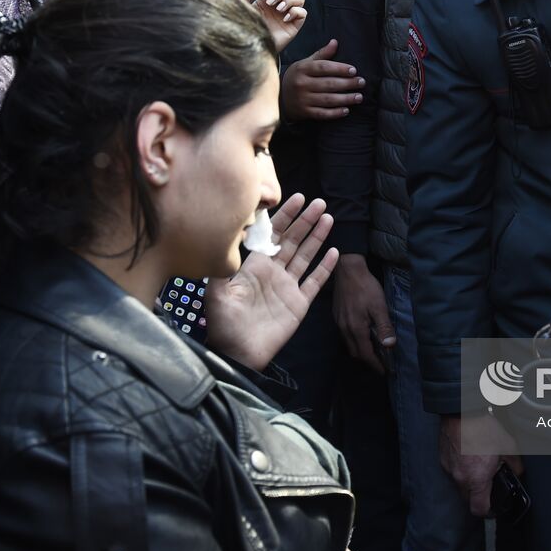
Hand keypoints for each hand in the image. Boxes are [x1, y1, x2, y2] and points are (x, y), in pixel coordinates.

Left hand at [204, 195, 338, 371]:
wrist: (237, 353)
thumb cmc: (223, 323)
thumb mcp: (217, 292)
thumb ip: (223, 266)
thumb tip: (228, 235)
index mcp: (255, 266)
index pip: (273, 235)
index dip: (285, 216)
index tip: (296, 198)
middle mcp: (274, 272)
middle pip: (294, 241)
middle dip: (306, 221)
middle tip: (319, 202)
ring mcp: (288, 287)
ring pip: (306, 256)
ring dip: (317, 237)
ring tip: (328, 218)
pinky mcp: (299, 304)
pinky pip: (315, 282)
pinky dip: (325, 268)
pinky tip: (334, 252)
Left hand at [239, 0, 307, 52]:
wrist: (248, 48)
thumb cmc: (244, 28)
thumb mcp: (241, 6)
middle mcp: (278, 5)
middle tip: (270, 3)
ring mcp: (287, 15)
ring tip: (278, 9)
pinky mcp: (293, 25)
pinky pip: (303, 12)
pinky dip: (295, 12)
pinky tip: (284, 19)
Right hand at [281, 39, 364, 120]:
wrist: (279, 96)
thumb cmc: (297, 76)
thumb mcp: (305, 63)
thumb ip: (321, 54)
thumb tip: (335, 42)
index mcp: (303, 69)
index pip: (323, 67)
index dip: (340, 68)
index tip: (354, 70)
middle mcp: (302, 84)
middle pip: (328, 84)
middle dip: (347, 83)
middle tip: (361, 82)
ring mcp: (303, 99)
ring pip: (327, 99)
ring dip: (345, 99)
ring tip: (359, 97)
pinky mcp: (304, 112)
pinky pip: (322, 113)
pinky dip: (335, 113)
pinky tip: (346, 111)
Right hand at [331, 254, 394, 374]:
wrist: (347, 269)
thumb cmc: (365, 287)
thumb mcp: (379, 306)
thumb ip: (384, 327)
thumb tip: (390, 346)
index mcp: (355, 329)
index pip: (365, 354)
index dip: (375, 365)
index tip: (385, 372)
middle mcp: (344, 329)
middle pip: (355, 352)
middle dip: (368, 360)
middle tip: (381, 363)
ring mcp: (338, 322)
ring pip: (349, 344)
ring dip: (361, 351)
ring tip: (373, 350)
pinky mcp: (337, 315)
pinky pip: (345, 335)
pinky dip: (355, 341)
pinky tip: (362, 335)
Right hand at [439, 414, 521, 516]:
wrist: (461, 411)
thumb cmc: (483, 428)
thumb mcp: (508, 446)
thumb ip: (516, 465)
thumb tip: (519, 473)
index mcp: (477, 479)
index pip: (479, 510)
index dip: (488, 511)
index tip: (493, 505)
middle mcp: (460, 478)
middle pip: (468, 499)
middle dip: (478, 495)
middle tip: (488, 482)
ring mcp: (449, 469)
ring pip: (459, 485)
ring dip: (469, 480)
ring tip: (478, 465)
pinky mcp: (442, 459)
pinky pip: (452, 471)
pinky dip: (460, 468)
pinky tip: (468, 455)